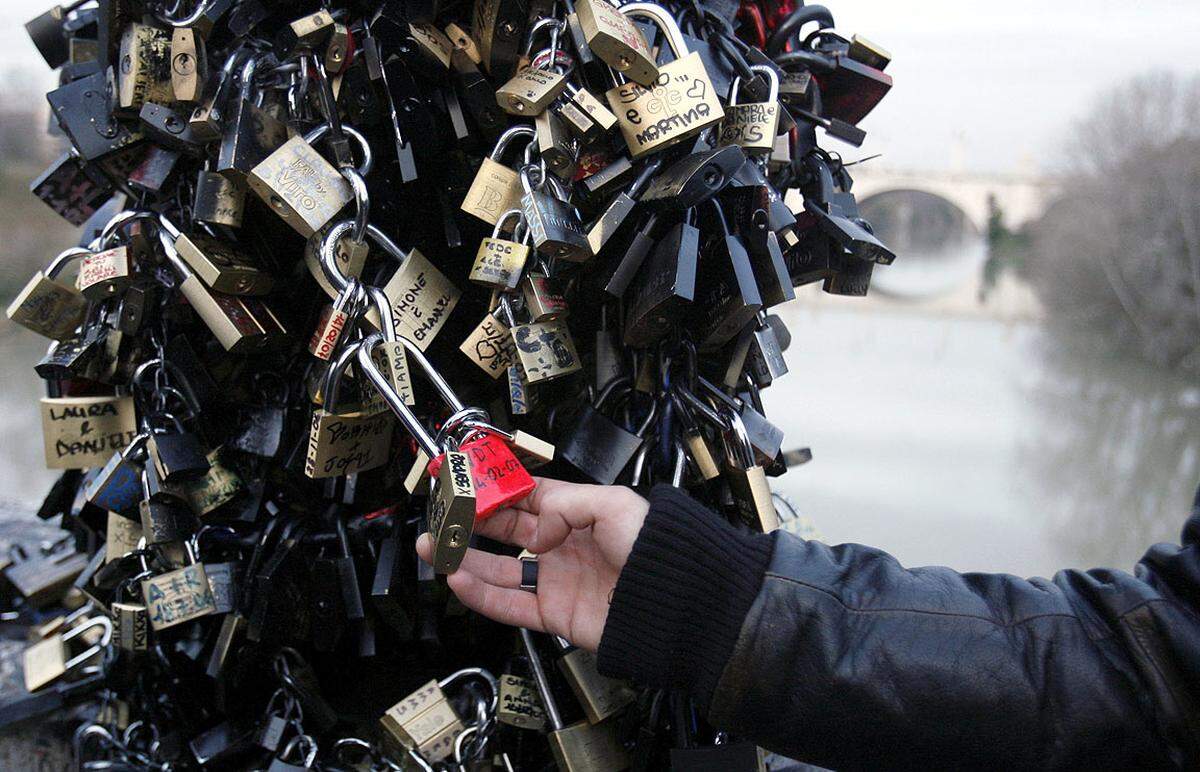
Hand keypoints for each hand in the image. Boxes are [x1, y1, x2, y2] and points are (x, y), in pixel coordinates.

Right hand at [416, 478, 647, 651]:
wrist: (674, 602)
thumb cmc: (655, 549)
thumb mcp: (613, 504)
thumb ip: (564, 503)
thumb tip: (533, 521)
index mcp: (578, 514)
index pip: (526, 499)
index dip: (495, 493)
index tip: (467, 486)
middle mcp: (563, 546)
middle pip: (505, 532)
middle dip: (470, 524)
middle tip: (441, 517)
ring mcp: (556, 580)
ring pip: (498, 569)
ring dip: (463, 559)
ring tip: (434, 547)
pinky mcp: (554, 614)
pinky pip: (508, 604)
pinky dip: (480, 594)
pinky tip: (458, 578)